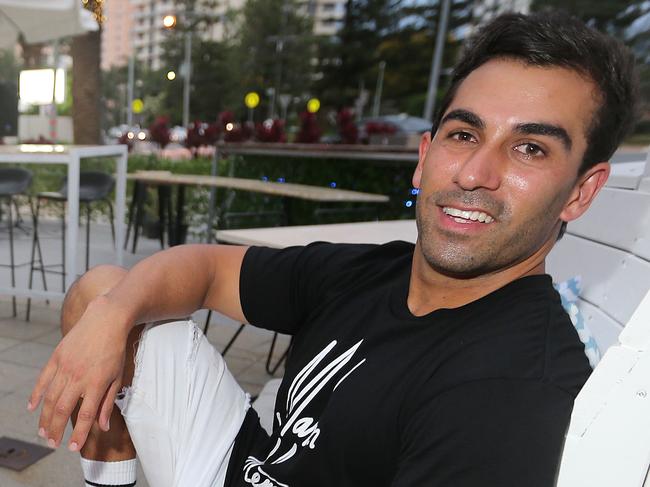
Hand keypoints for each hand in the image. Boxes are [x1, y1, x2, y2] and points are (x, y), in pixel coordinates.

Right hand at [28, 296, 130, 450]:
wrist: (106, 319)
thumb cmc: (115, 349)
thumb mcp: (118, 375)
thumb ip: (108, 402)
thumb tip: (104, 426)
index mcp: (96, 382)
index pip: (84, 414)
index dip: (78, 433)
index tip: (72, 447)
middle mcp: (79, 376)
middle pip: (62, 409)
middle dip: (56, 430)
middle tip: (53, 443)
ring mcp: (65, 366)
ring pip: (50, 398)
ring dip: (44, 417)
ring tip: (43, 431)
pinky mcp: (56, 357)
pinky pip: (43, 380)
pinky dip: (36, 395)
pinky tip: (32, 408)